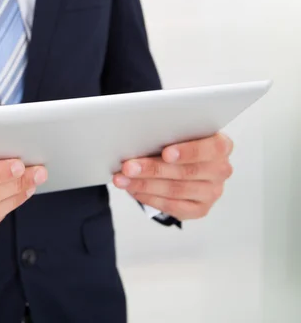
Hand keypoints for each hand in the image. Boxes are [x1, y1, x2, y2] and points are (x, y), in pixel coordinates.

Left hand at [112, 133, 233, 220]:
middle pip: (185, 172)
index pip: (212, 148)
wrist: (183, 165)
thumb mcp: (177, 134)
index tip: (166, 153)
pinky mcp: (200, 209)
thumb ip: (167, 135)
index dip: (188, 151)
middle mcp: (221, 170)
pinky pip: (172, 206)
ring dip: (144, 185)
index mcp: (221, 146)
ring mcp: (212, 192)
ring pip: (175, 190)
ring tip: (122, 179)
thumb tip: (137, 140)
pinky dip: (149, 198)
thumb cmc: (178, 144)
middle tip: (128, 167)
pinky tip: (133, 190)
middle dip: (152, 169)